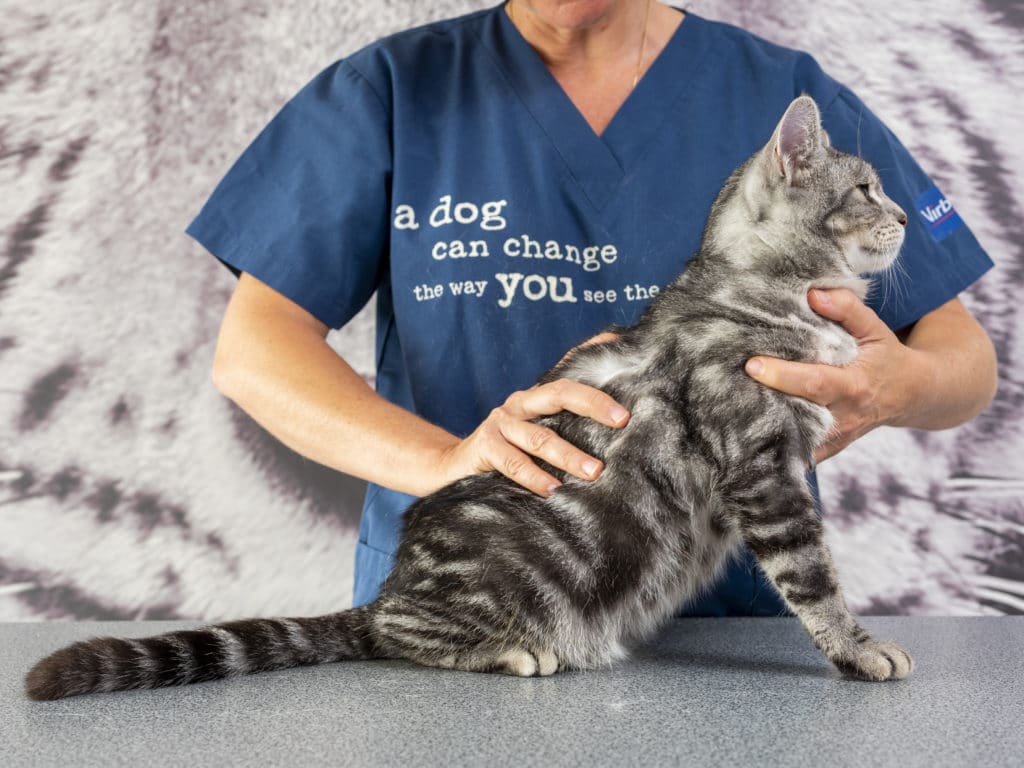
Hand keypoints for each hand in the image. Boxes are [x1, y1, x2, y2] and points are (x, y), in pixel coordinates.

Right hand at [438, 334, 628, 496]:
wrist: (452, 466)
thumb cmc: (507, 451)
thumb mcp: (535, 434)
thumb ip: (565, 425)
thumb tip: (614, 414)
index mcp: (535, 399)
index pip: (569, 382)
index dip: (596, 383)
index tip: (624, 396)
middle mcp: (518, 405)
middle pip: (558, 394)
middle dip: (591, 404)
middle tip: (621, 421)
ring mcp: (499, 424)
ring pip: (539, 437)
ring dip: (568, 455)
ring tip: (594, 471)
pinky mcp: (484, 447)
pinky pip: (513, 463)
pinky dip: (534, 477)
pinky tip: (552, 490)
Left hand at [744, 289, 916, 463]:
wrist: (912, 395)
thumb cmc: (887, 357)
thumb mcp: (875, 328)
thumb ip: (847, 309)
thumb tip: (813, 294)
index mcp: (854, 386)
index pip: (813, 383)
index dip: (782, 375)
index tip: (752, 364)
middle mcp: (843, 417)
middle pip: (796, 414)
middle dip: (762, 402)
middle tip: (727, 388)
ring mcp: (834, 438)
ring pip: (794, 439)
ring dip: (764, 428)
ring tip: (729, 410)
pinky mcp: (827, 448)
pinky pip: (798, 452)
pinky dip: (773, 446)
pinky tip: (745, 432)